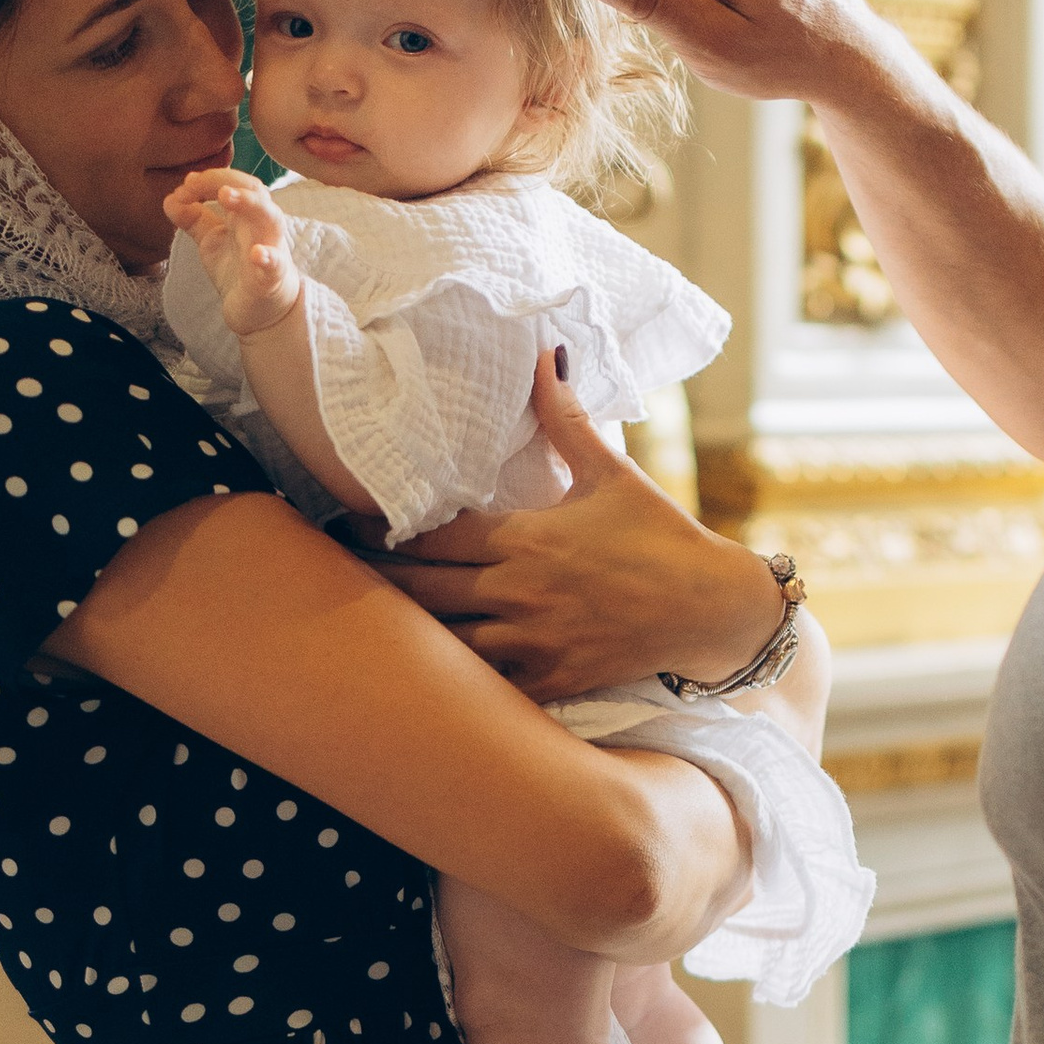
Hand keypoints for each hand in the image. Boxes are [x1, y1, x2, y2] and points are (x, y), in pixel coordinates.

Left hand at [166, 165, 302, 337]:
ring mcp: (269, 250)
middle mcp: (261, 226)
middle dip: (226, 179)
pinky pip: (275, 265)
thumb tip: (170, 198)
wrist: (262, 312)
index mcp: (246, 214)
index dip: (207, 179)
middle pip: (254, 190)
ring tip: (226, 195)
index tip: (184, 186)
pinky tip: (256, 254)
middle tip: (193, 182)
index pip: (233, 182)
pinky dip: (268, 257)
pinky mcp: (270, 279)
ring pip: (270, 219)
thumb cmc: (240, 270)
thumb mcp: (211, 239)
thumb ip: (192, 218)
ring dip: (250, 203)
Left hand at [375, 356, 783, 697]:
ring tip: (363, 624)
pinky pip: (483, 687)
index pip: (432, 535)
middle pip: (419, 590)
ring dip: (405, 633)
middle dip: (373, 582)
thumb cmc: (660, 536)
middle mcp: (519, 592)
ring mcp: (533, 642)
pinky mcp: (550, 680)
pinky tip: (424, 674)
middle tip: (331, 574)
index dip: (384, 531)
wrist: (711, 609)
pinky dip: (453, 682)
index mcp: (527, 538)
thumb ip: (566, 419)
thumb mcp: (612, 473)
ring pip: (441, 644)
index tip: (349, 525)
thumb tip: (545, 355)